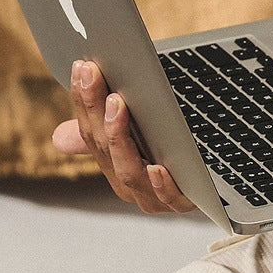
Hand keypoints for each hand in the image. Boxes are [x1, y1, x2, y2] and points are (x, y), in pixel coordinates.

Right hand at [52, 60, 196, 214]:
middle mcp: (129, 184)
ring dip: (120, 139)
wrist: (214, 180)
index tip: (83, 68)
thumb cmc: (171, 150)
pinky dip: (161, 185)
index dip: (83, 102)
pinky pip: (169, 199)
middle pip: (105, 148)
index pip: (90, 133)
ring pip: (129, 173)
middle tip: (96, 77)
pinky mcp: (184, 204)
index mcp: (112, 165)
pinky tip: (158, 168)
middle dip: (96, 110)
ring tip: (118, 107)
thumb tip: (58, 139)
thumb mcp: (137, 132)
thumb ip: (105, 129)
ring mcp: (154, 197)